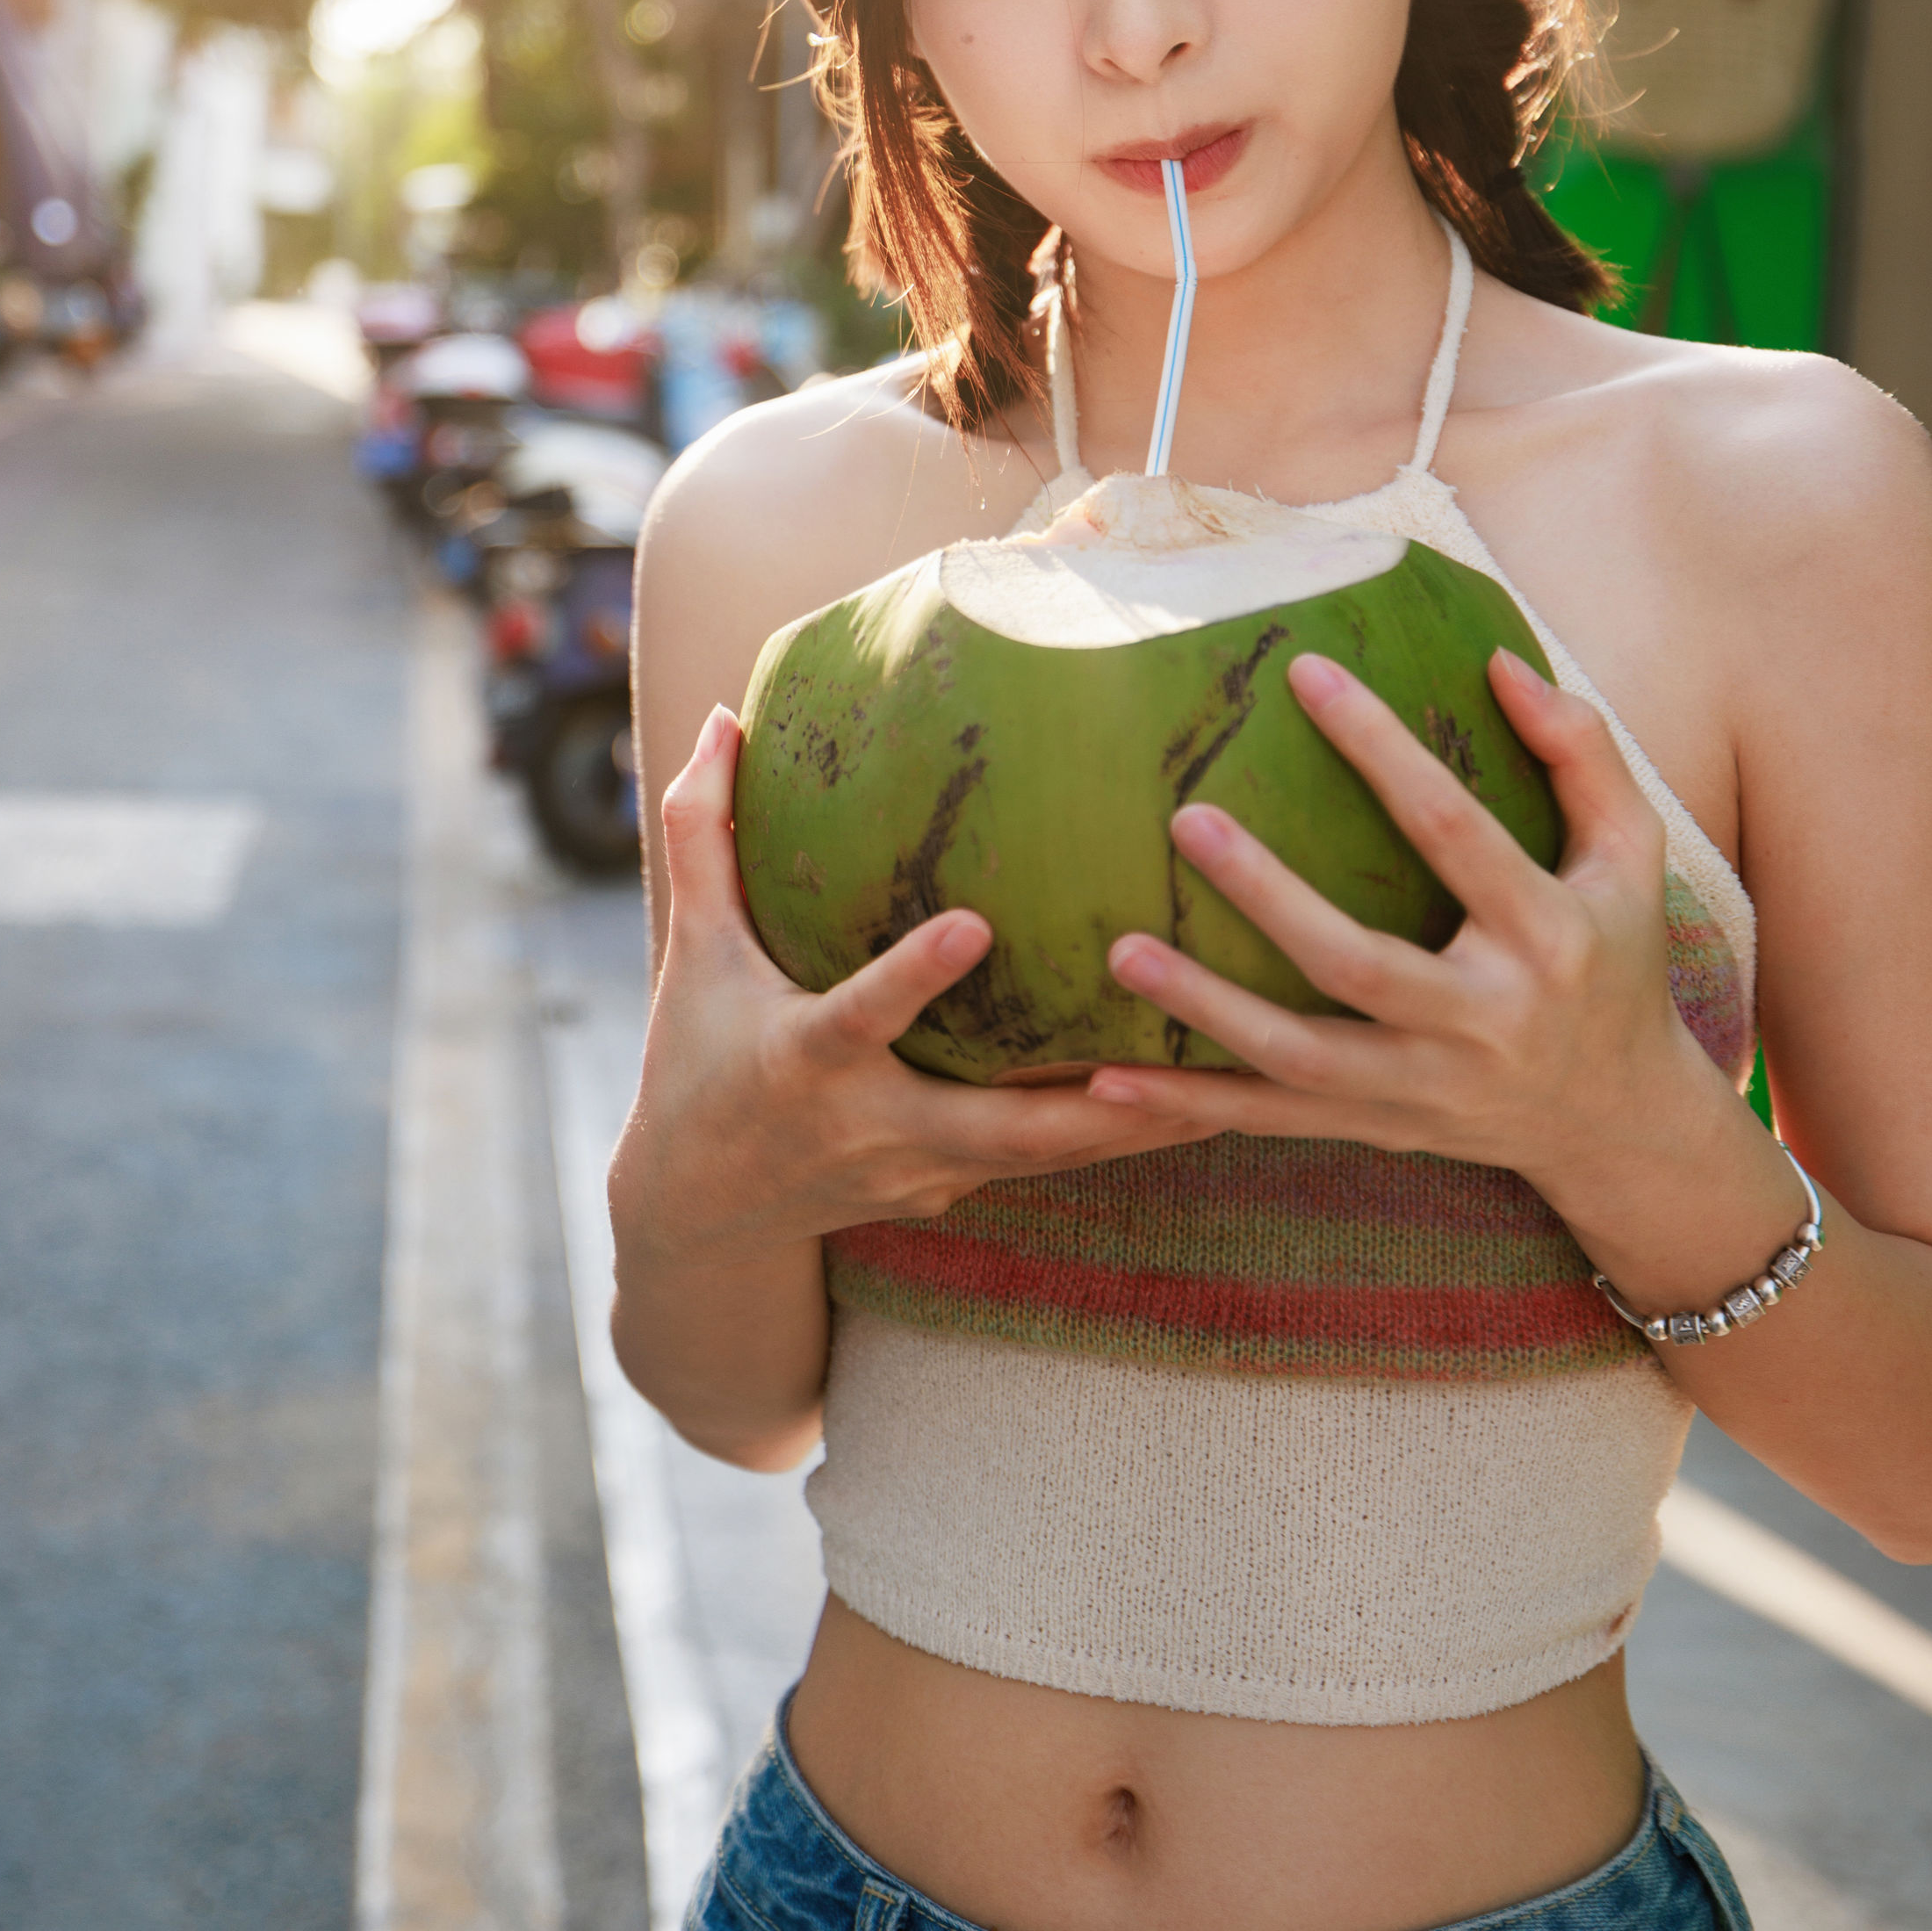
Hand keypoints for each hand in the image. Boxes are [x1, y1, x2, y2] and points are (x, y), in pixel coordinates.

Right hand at [613, 706, 1232, 1271]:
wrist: (699, 1212)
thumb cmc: (694, 1056)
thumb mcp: (695, 950)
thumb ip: (706, 833)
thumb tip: (726, 717)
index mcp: (801, 1058)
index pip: (859, 1015)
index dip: (914, 977)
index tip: (974, 925)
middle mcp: (868, 1125)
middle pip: (986, 1126)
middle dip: (1081, 1105)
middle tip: (1171, 1052)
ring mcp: (917, 1170)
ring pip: (1041, 1158)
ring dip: (1136, 1128)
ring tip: (1236, 1085)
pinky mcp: (952, 1191)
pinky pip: (1046, 1166)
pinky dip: (1120, 1137)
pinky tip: (1206, 1103)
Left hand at [1086, 647, 1717, 1205]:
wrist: (1619, 1123)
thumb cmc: (1615, 960)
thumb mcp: (1632, 857)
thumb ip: (1581, 752)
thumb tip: (1496, 658)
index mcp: (1547, 935)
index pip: (1454, 831)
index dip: (1381, 747)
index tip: (1305, 671)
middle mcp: (1485, 1021)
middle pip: (1359, 963)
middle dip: (1269, 895)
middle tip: (1185, 818)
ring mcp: (1427, 1087)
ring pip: (1301, 1057)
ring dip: (1206, 1010)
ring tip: (1122, 950)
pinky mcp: (1381, 1127)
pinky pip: (1273, 1120)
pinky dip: (1191, 1108)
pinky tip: (1105, 1083)